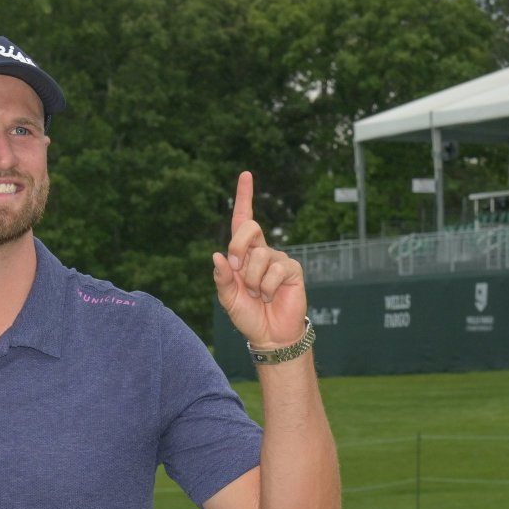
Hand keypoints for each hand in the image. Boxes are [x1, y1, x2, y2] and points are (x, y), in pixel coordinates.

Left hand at [211, 171, 308, 350]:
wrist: (269, 335)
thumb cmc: (248, 315)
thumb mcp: (227, 298)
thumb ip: (221, 278)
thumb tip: (217, 256)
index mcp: (243, 254)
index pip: (243, 221)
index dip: (245, 197)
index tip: (246, 174)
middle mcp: (261, 251)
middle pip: (249, 229)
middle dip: (238, 247)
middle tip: (236, 270)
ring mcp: (278, 259)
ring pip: (259, 256)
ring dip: (251, 281)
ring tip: (257, 295)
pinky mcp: (291, 269)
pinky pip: (274, 269)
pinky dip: (266, 287)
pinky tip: (269, 296)